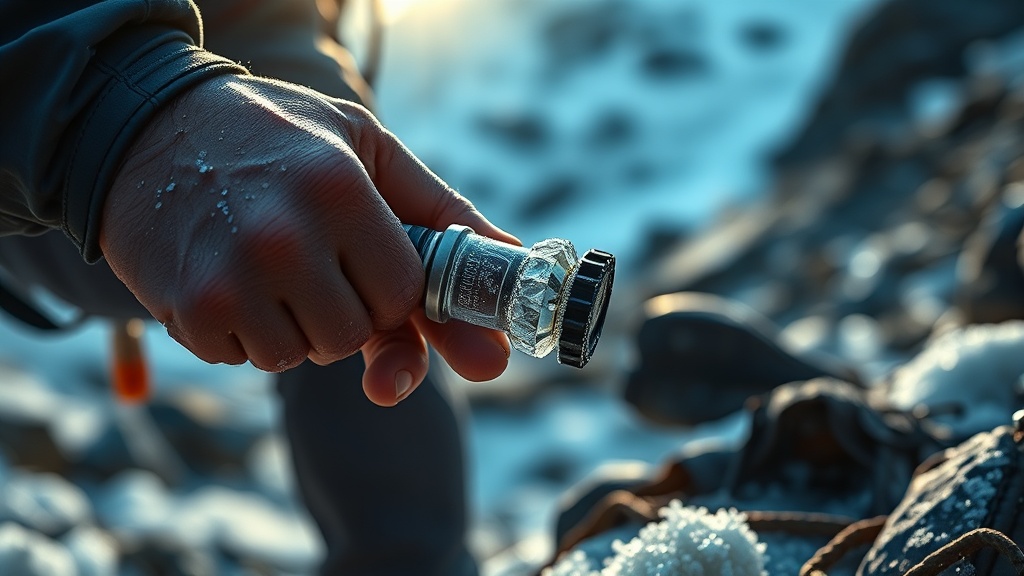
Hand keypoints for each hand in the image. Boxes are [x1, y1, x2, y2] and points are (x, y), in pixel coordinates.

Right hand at [101, 75, 517, 405]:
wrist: (145, 127)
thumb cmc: (276, 138)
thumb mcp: (366, 150)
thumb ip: (443, 214)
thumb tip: (515, 272)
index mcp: (342, 192)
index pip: (405, 294)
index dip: (394, 291)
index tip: (371, 269)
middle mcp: (287, 238)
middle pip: (355, 334)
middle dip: (347, 312)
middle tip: (315, 265)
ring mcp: (232, 278)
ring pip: (303, 357)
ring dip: (295, 327)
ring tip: (269, 267)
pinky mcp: (189, 309)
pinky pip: (247, 360)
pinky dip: (245, 333)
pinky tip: (229, 279)